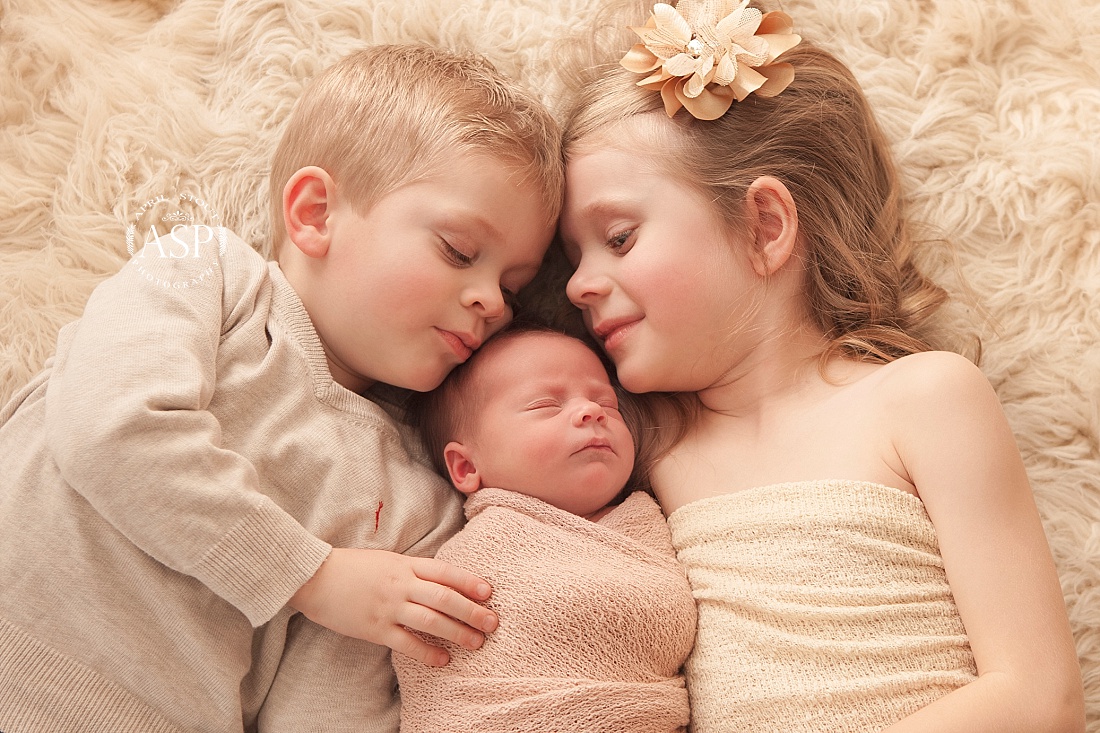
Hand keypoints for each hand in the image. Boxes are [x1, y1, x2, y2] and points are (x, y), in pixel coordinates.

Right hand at [288, 548, 497, 666]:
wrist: (315, 577)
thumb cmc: (351, 567)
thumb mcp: (387, 560)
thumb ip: (412, 569)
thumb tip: (441, 580)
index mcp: (405, 564)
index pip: (445, 572)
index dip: (469, 582)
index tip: (489, 592)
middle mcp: (401, 584)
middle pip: (445, 597)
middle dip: (472, 611)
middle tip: (493, 623)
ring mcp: (389, 607)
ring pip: (431, 620)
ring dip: (457, 632)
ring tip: (476, 643)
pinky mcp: (375, 629)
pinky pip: (407, 643)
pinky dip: (428, 653)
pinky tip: (443, 660)